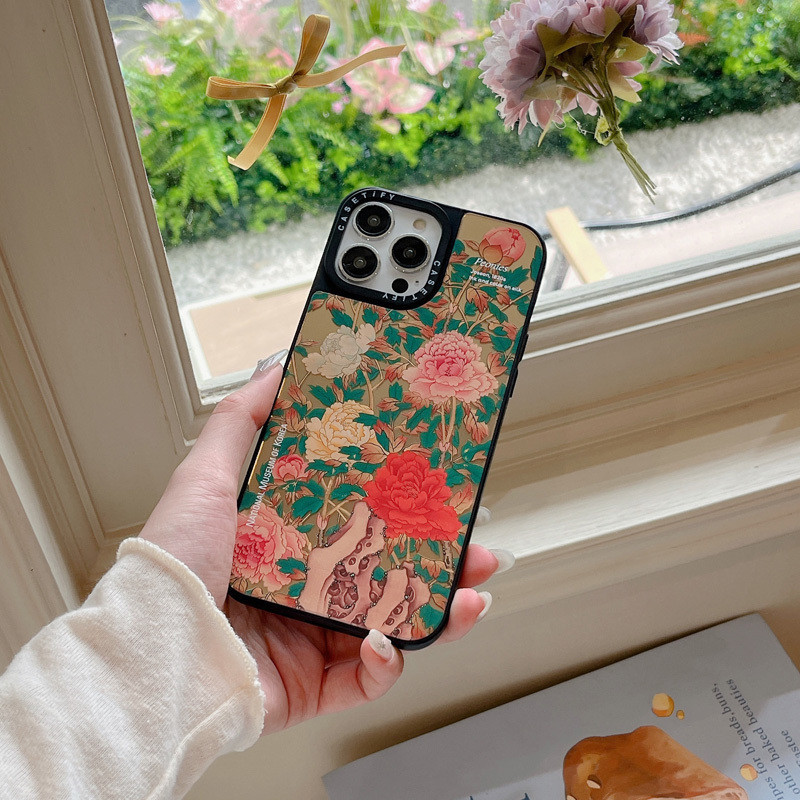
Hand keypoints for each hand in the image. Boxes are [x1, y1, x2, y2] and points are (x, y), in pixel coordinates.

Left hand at [140, 352, 511, 733]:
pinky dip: (386, 665)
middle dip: (438, 559)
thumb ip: (242, 422)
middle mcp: (302, 589)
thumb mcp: (205, 477)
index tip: (434, 488)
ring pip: (391, 623)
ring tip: (471, 596)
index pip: (359, 518)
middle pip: (386, 570)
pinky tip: (384, 642)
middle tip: (473, 545)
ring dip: (438, 611)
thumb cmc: (174, 565)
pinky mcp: (312, 687)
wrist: (152, 655)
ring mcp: (311, 639)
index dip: (400, 504)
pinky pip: (366, 680)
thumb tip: (278, 368)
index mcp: (286, 541)